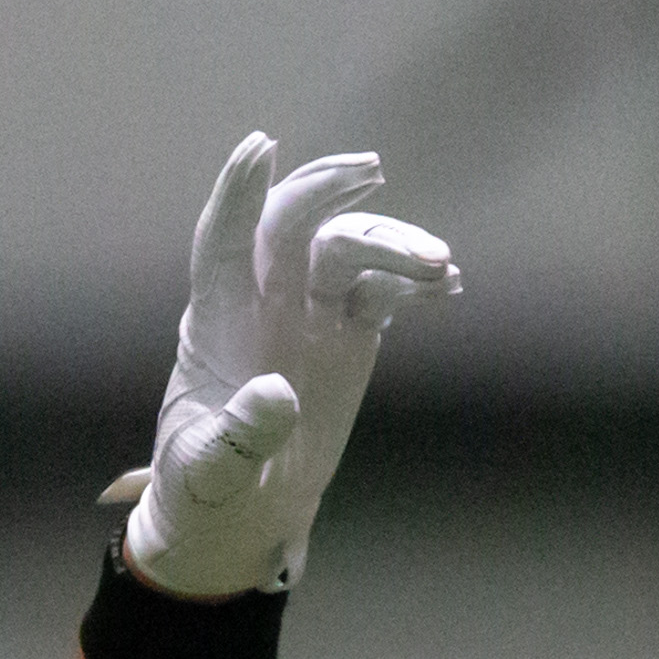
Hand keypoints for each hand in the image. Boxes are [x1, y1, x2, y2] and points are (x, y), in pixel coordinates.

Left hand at [110, 132, 458, 596]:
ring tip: (441, 268)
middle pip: (293, 224)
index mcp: (216, 323)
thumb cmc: (208, 487)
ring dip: (394, 246)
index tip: (261, 148)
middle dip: (326, 188)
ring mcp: (310, 315)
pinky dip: (416, 285)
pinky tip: (449, 288)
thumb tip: (275, 394)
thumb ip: (238, 436)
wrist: (245, 510)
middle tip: (371, 170)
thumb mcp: (210, 472)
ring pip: (349, 251)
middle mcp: (264, 303)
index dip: (238, 194)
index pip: (222, 242)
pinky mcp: (349, 336)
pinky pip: (385, 292)